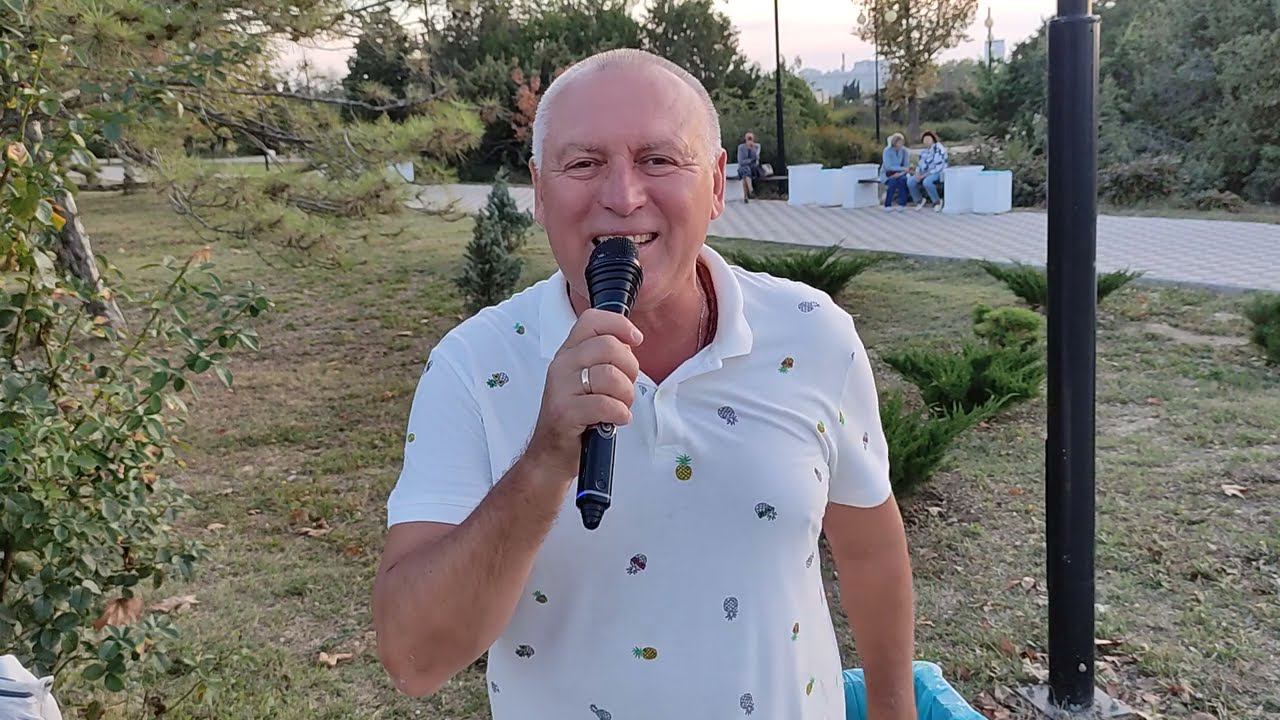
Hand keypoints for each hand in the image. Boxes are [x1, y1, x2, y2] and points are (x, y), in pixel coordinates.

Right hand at [525, 309, 641, 480]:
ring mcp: (560, 388)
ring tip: (619, 406)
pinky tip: (615, 419)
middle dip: (630, 369)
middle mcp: (562, 365)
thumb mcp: (587, 379)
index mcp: (569, 353)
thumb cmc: (577, 416)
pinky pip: (606, 404)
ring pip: (611, 376)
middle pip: (609, 347)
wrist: (551, 452)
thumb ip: (605, 358)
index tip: (635, 340)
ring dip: (626, 395)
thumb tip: (629, 343)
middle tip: (625, 388)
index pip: (592, 320)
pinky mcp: (564, 412)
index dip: (619, 325)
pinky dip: (619, 413)